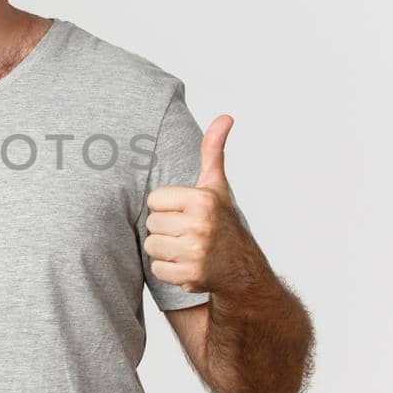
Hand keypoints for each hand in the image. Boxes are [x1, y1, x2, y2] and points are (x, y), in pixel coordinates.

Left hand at [143, 114, 261, 295]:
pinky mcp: (190, 276)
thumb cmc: (222, 222)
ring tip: (186, 247)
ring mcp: (195, 253)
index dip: (167, 206)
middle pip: (151, 224)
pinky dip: (168, 269)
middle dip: (165, 228)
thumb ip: (213, 151)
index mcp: (202, 200)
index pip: (154, 200)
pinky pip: (157, 269)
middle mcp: (200, 226)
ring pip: (151, 246)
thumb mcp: (217, 186)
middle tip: (187, 231)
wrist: (241, 268)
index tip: (185, 212)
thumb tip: (225, 117)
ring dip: (165, 249)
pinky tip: (186, 264)